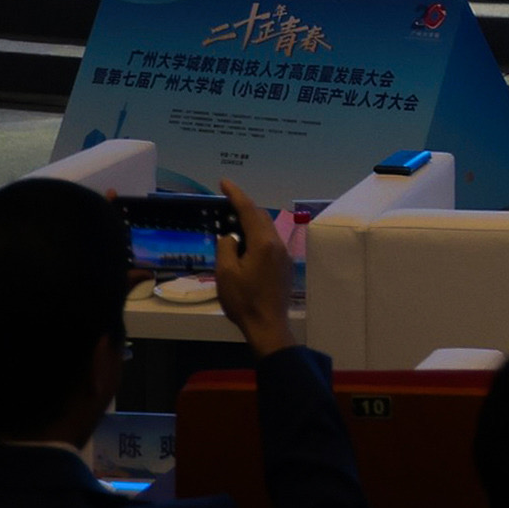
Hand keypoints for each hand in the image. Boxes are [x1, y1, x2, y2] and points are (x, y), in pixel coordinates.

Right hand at [213, 179, 296, 357]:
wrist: (268, 325)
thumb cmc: (244, 300)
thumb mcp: (226, 273)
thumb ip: (226, 247)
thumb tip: (231, 237)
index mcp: (263, 242)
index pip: (249, 210)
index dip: (236, 194)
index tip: (224, 182)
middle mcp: (278, 243)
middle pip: (260, 217)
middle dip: (243, 207)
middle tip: (225, 203)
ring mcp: (284, 255)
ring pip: (266, 230)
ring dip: (250, 223)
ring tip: (232, 224)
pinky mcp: (284, 266)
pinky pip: (269, 243)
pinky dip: (256, 237)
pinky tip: (244, 246)